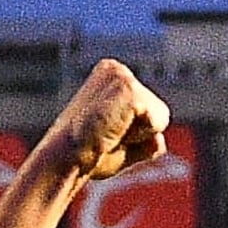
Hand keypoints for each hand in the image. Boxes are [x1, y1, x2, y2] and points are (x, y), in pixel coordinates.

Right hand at [44, 60, 170, 181]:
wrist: (66, 158)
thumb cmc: (88, 156)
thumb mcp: (123, 148)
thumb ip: (145, 143)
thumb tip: (160, 140)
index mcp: (111, 77)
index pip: (151, 111)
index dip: (135, 134)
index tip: (106, 134)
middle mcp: (116, 69)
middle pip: (159, 111)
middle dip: (141, 133)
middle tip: (107, 135)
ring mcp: (122, 76)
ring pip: (161, 116)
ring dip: (140, 135)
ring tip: (109, 132)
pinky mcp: (128, 88)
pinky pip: (158, 122)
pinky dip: (140, 136)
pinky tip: (113, 130)